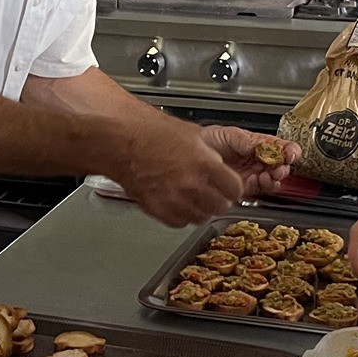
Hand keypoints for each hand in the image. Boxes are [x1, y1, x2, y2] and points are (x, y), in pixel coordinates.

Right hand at [112, 117, 248, 226]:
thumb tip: (226, 165)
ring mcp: (175, 200)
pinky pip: (180, 222)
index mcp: (204, 164)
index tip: (229, 187)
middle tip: (212, 192)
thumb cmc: (152, 134)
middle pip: (221, 207)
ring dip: (200, 209)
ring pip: (201, 218)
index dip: (232, 188)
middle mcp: (191, 185)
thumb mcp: (192, 135)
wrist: (123, 143)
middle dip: (218, 199)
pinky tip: (177, 200)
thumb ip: (213, 154)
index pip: (235, 190)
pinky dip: (181, 215)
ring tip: (192, 195)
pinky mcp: (159, 210)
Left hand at [202, 126, 298, 196]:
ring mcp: (253, 174)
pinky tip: (261, 181)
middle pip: (281, 165)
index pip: (280, 147)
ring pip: (273, 179)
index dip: (289, 150)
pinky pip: (260, 190)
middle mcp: (258, 160)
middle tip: (279, 167)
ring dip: (275, 178)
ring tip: (268, 174)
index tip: (290, 153)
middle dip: (283, 167)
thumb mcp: (229, 135)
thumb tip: (264, 145)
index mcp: (258, 144)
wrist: (191, 155)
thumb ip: (247, 141)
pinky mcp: (244, 188)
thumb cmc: (208, 141)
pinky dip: (264, 186)